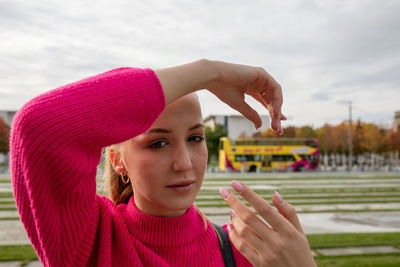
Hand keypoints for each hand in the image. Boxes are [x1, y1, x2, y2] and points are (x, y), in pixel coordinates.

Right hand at [155, 59, 285, 133]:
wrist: (215, 78)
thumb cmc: (223, 90)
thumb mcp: (240, 106)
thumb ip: (251, 114)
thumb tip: (260, 126)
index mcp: (252, 88)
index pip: (266, 102)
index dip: (272, 114)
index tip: (276, 127)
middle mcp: (258, 82)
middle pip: (272, 100)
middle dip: (276, 115)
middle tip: (277, 129)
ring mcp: (261, 77)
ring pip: (275, 95)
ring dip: (277, 110)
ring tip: (276, 122)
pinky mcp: (262, 74)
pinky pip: (275, 88)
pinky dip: (277, 100)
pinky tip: (275, 111)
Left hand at [219, 181, 316, 266]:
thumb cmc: (300, 251)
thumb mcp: (299, 231)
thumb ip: (288, 212)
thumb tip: (274, 194)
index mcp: (288, 231)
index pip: (264, 208)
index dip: (248, 194)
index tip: (236, 183)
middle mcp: (277, 242)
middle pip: (249, 218)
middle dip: (233, 202)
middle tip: (223, 191)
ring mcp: (267, 254)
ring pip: (243, 232)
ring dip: (233, 218)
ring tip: (231, 210)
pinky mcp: (259, 264)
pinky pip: (241, 247)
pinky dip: (233, 235)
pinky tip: (231, 226)